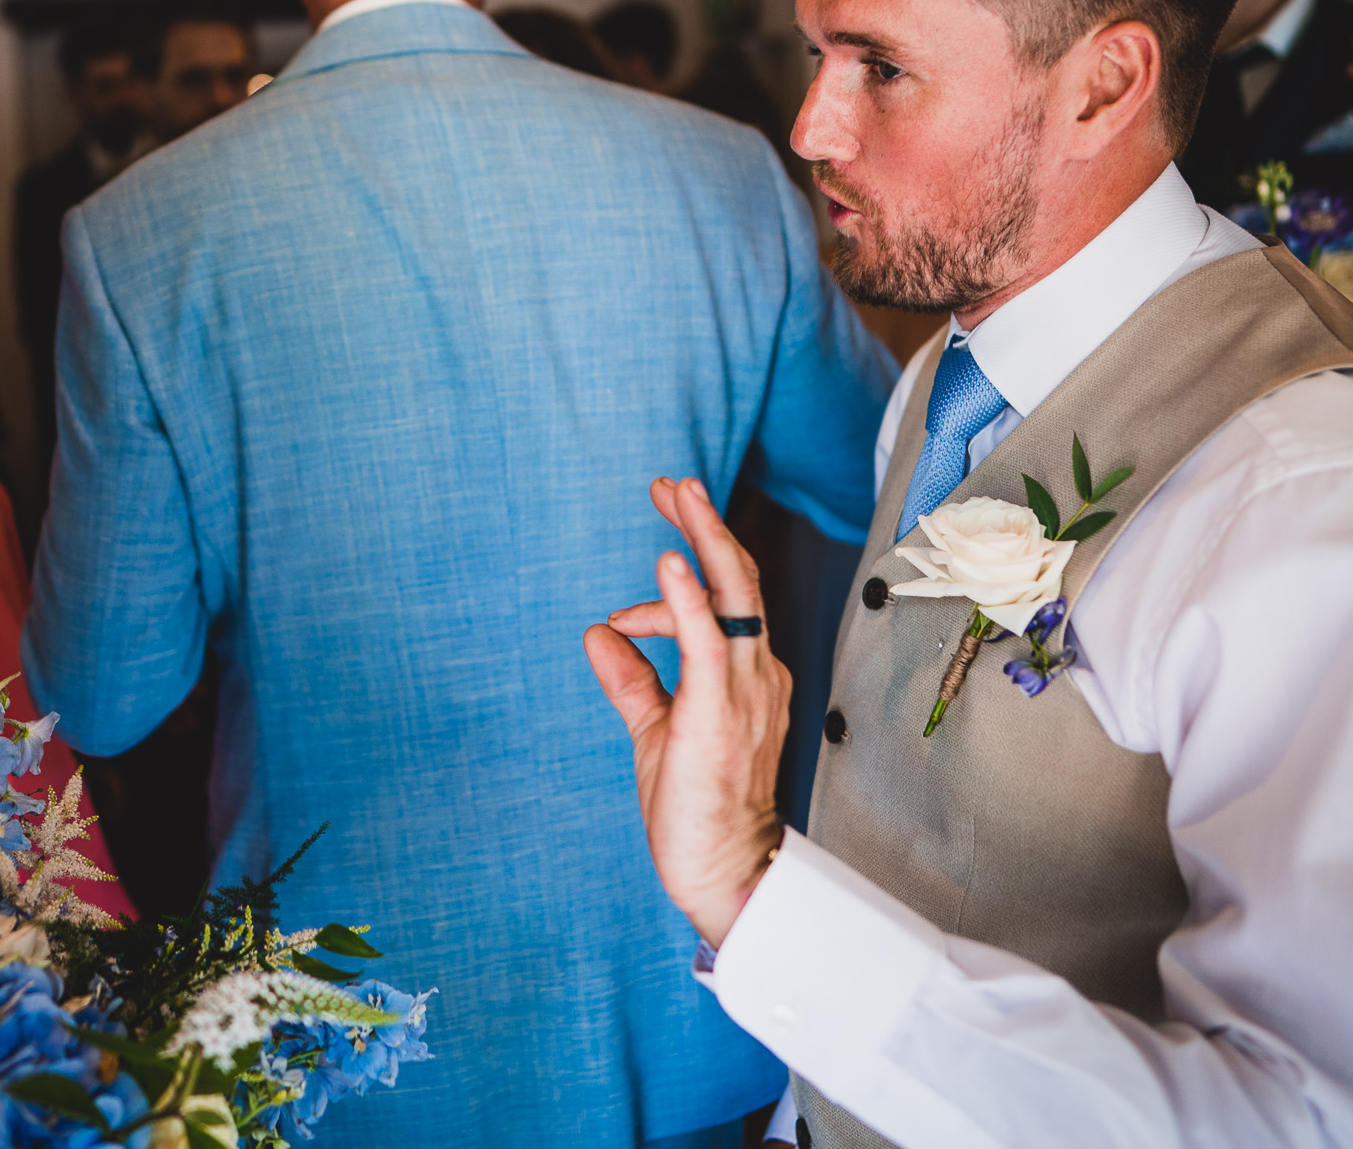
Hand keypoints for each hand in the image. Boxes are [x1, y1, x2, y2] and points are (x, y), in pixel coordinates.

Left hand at [583, 476, 791, 946]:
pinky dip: (688, 597)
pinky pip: (709, 641)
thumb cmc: (697, 807)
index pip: (722, 604)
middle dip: (706, 524)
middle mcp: (756, 673)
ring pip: (734, 594)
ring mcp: (746, 690)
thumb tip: (597, 633)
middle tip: (674, 482)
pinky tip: (668, 560)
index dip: (677, 580)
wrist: (727, 870)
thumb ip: (632, 680)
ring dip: (703, 537)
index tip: (627, 599)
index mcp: (745, 676)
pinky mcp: (721, 711)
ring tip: (675, 492)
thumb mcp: (658, 730)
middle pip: (739, 579)